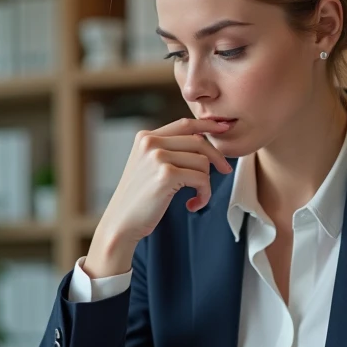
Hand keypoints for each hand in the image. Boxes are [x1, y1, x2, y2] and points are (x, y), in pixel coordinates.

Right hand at [87, 119, 232, 276]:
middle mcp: (150, 142)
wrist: (121, 222)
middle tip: (225, 170)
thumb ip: (168, 150)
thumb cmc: (138, 199)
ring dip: (206, 183)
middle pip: (199, 141)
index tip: (223, 128)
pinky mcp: (167, 174)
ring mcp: (157, 156)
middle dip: (216, 157)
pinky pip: (202, 179)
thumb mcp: (148, 166)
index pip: (184, 124)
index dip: (208, 125)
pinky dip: (204, 195)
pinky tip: (192, 205)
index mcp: (145, 137)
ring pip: (203, 162)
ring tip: (196, 196)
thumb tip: (202, 140)